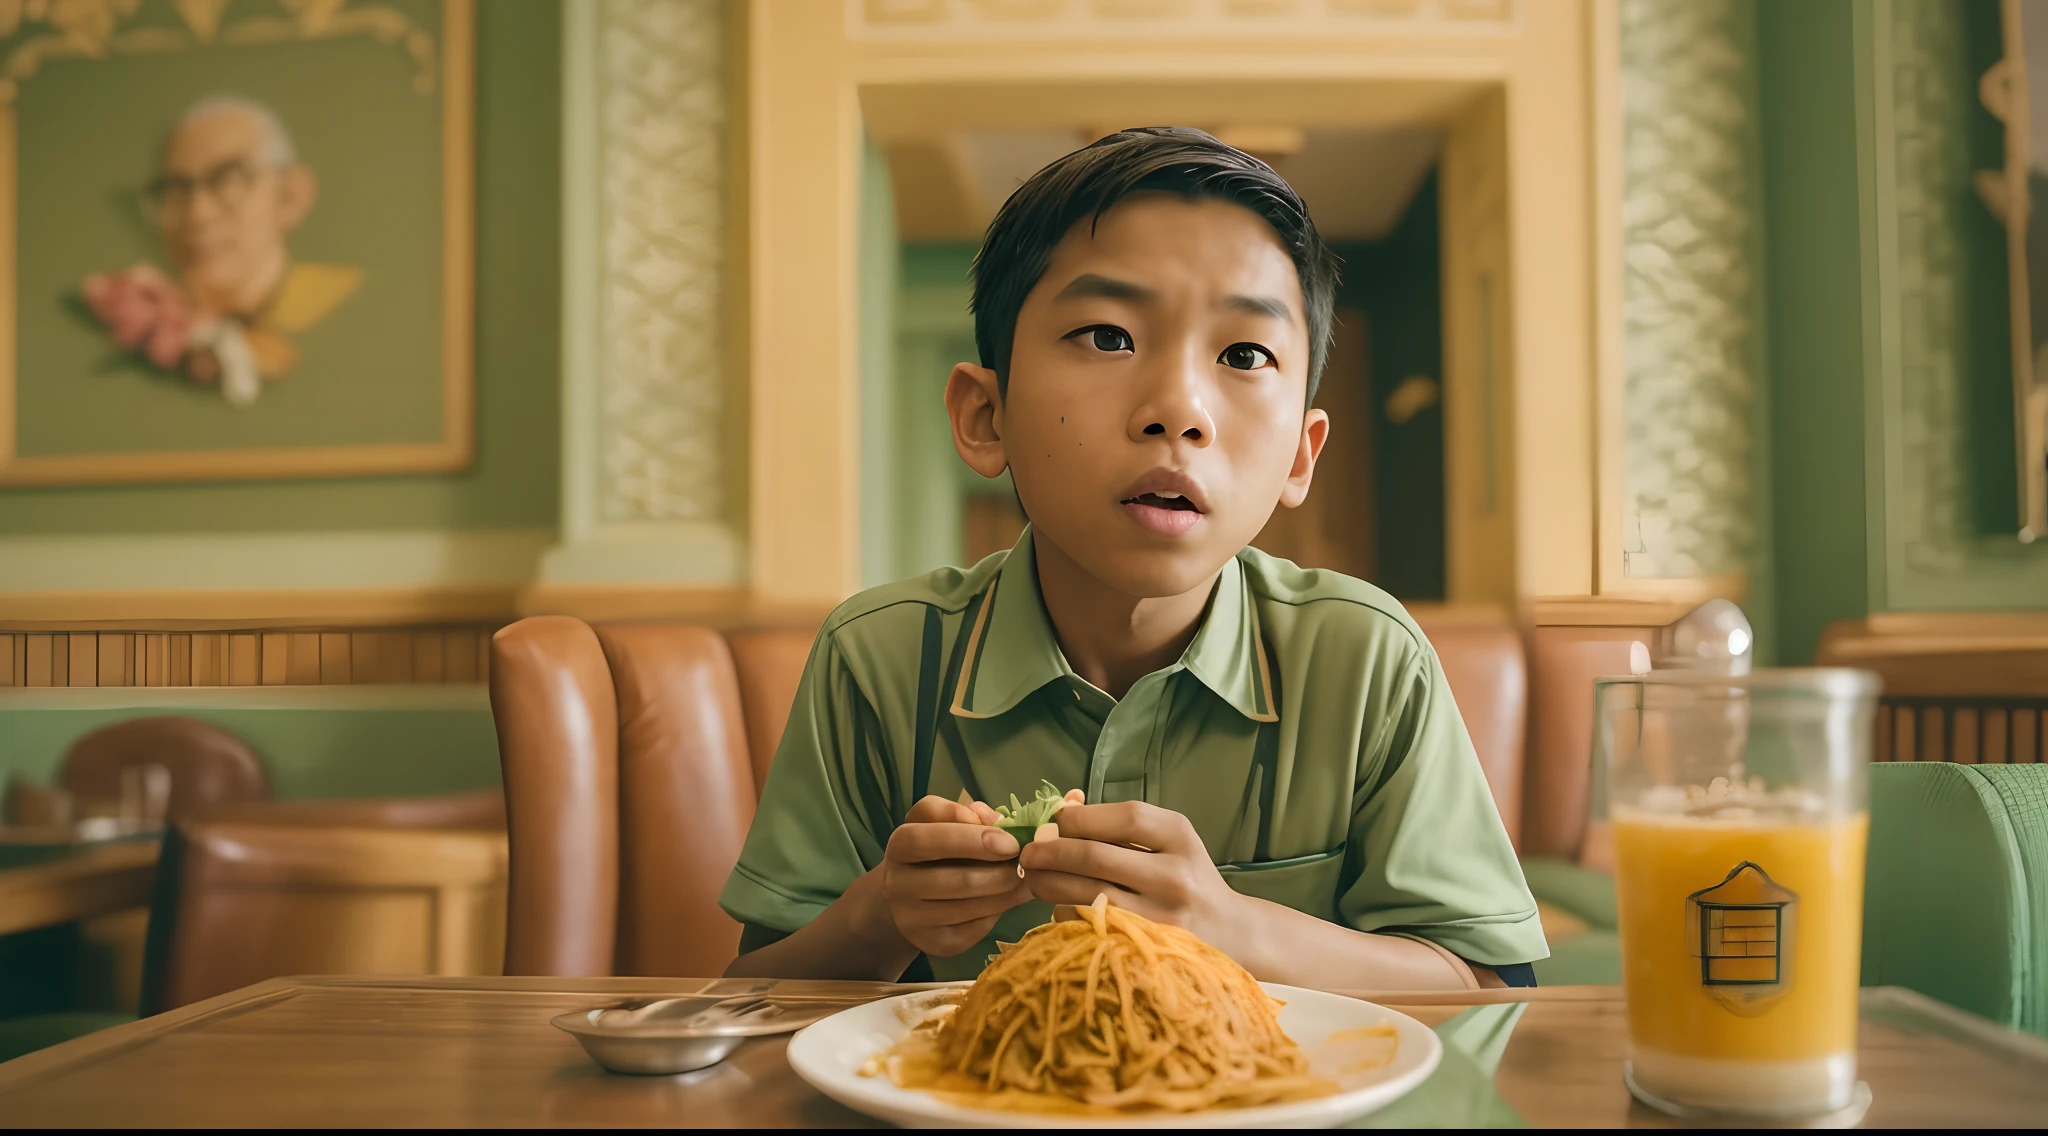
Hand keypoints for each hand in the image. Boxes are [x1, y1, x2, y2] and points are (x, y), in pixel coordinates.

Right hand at [879, 795, 1031, 957]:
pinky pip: (972, 930)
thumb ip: (964, 814)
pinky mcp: (931, 943)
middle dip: (998, 873)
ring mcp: (911, 918)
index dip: (969, 840)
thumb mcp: (942, 821)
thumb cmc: (936, 848)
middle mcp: (897, 884)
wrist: (914, 894)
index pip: (926, 839)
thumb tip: (996, 820)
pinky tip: (1011, 899)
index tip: (1009, 842)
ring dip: (1004, 894)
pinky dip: (997, 913)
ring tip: (1026, 881)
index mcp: (899, 845)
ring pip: (966, 908)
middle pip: (953, 880)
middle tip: (1025, 866)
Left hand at [1017, 801, 1248, 953]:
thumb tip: (1062, 808)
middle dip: (1051, 852)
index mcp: (1180, 836)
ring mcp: (1162, 915)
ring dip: (1050, 884)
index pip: (1122, 818)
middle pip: (1095, 857)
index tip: (1053, 822)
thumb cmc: (1187, 877)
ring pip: (1087, 895)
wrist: (1229, 931)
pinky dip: (1067, 914)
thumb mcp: (1168, 841)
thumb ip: (1120, 826)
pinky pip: (1092, 927)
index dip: (1078, 818)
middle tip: (1029, 853)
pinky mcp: (1147, 947)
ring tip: (1035, 878)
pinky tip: (1060, 906)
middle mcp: (1175, 875)